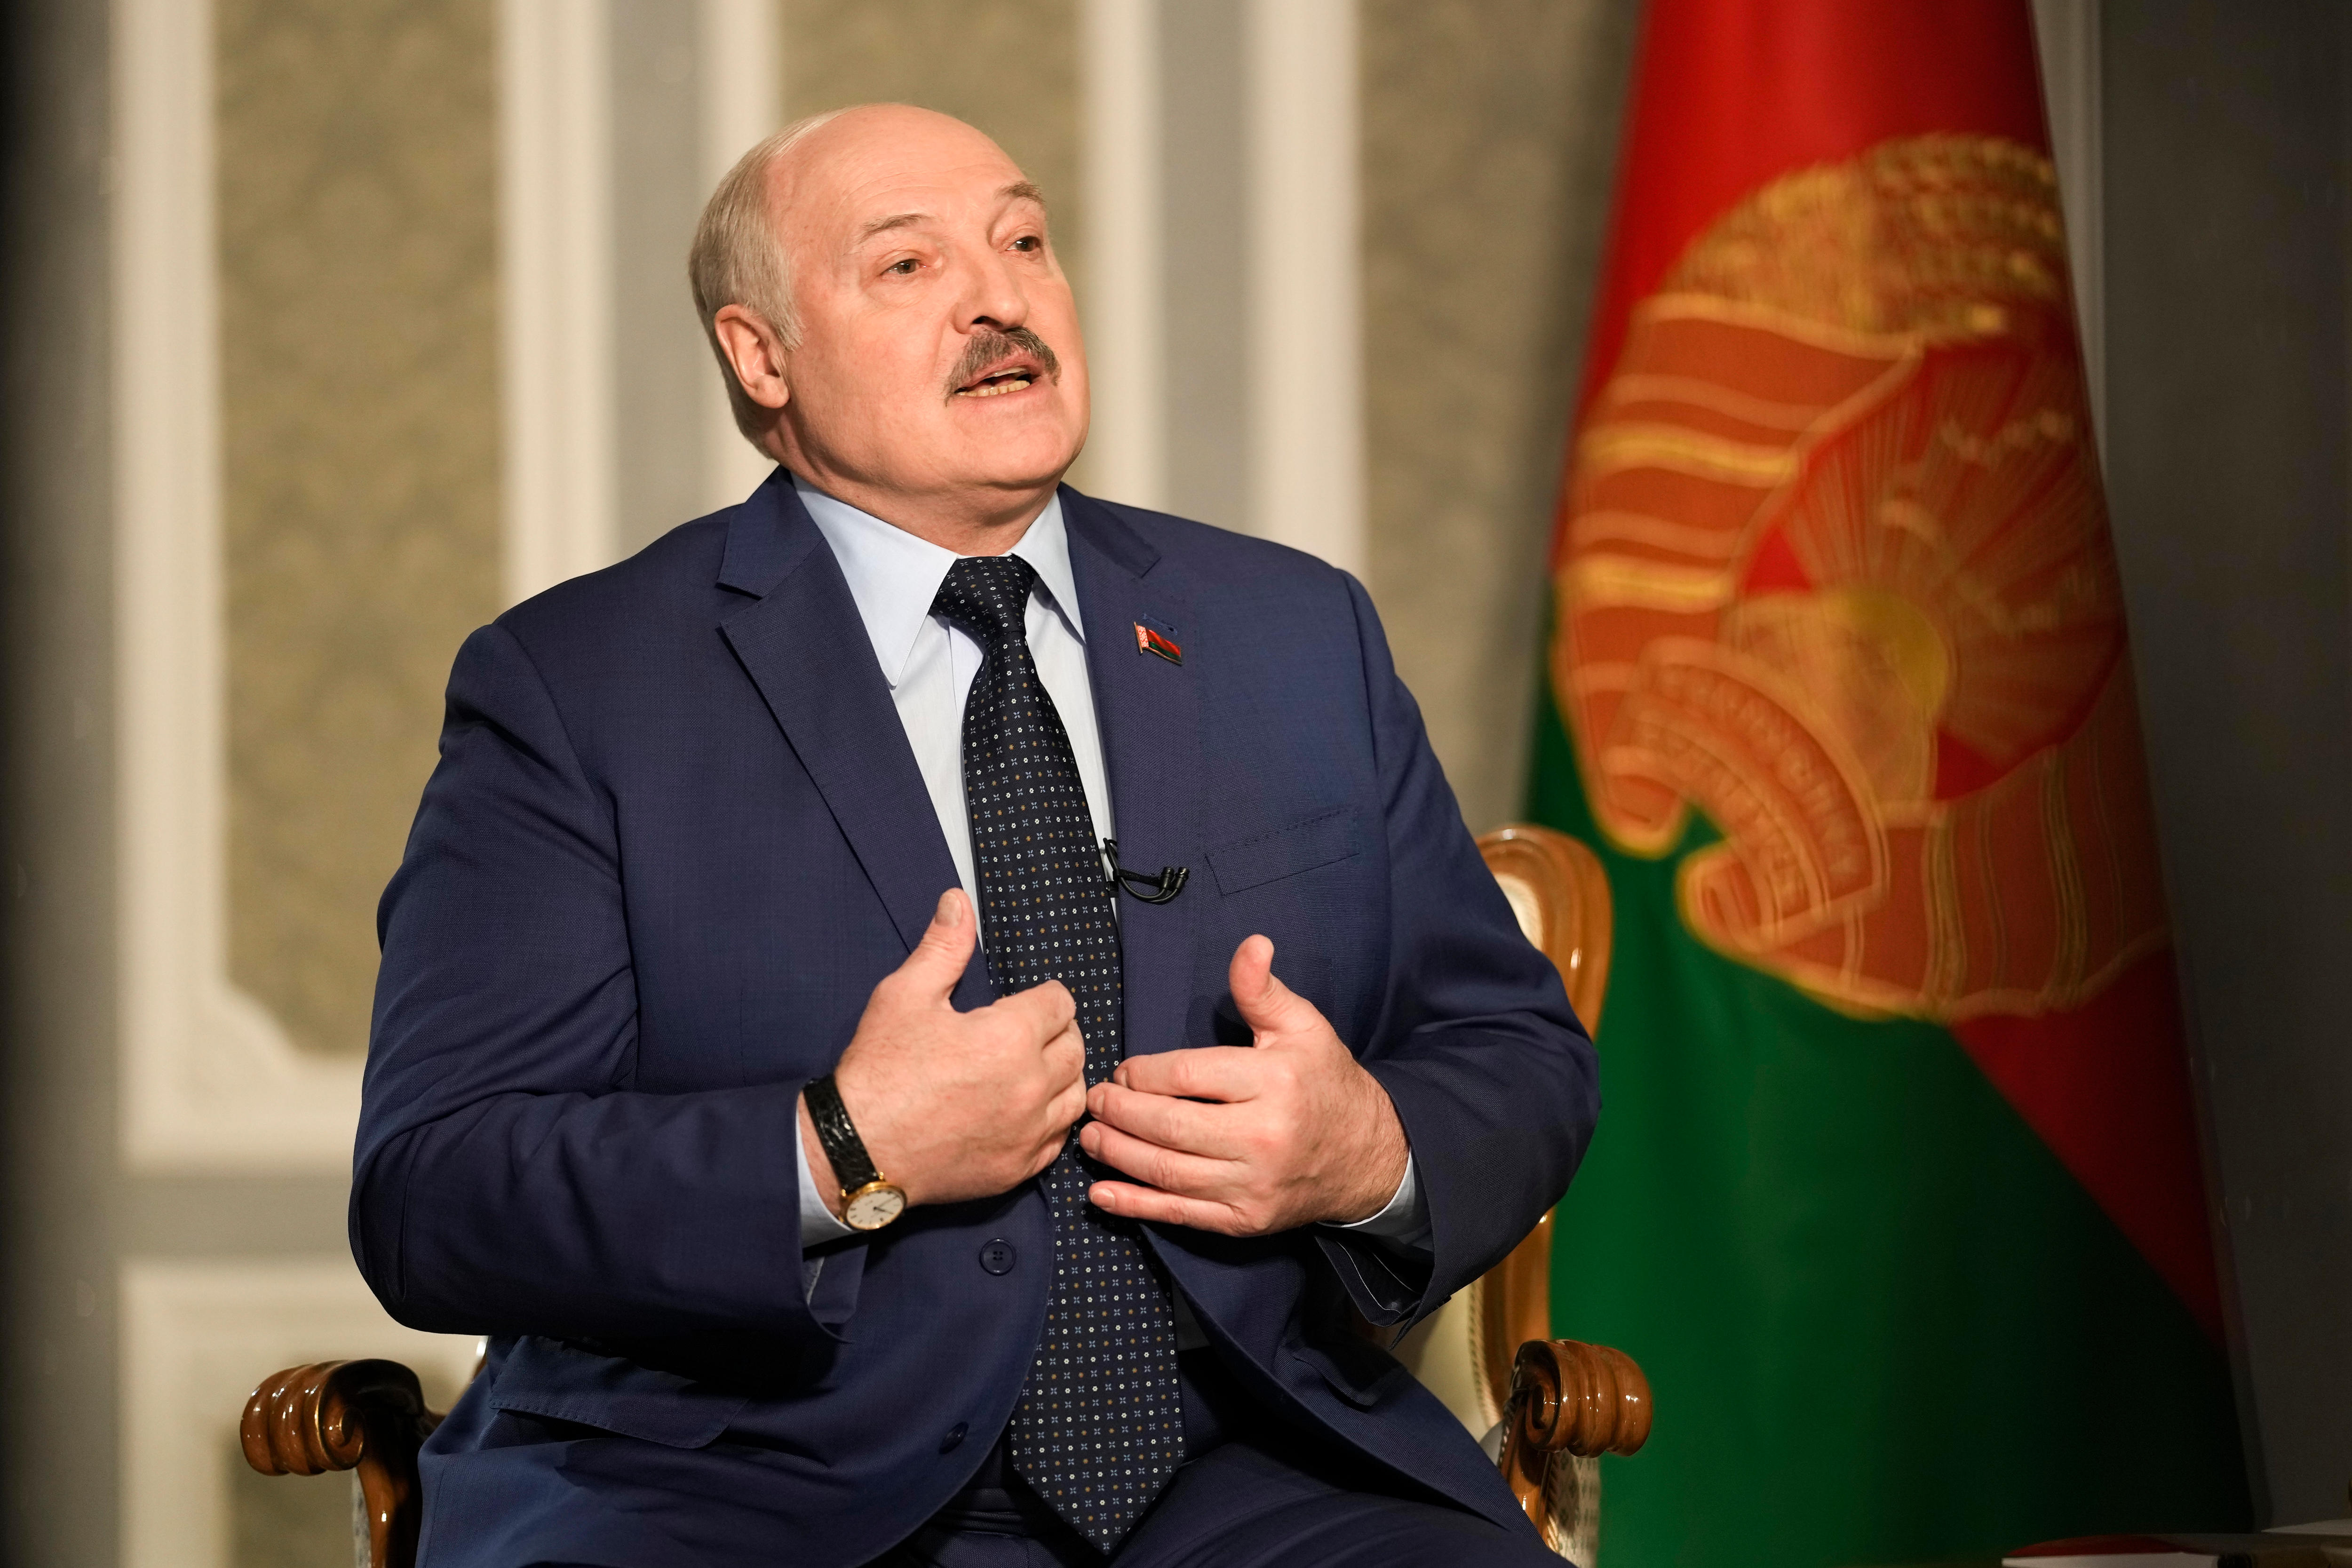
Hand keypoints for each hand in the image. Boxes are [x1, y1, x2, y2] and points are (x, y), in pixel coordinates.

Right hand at [800, 889, 1086, 1213]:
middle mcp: (1031, 1086)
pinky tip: (1023, 1111)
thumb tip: (958, 902)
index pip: (1060, 1002)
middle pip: (1075, 1046)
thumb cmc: (879, 1072)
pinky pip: (1057, 1139)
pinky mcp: (1018, 1168)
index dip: (1042, 996)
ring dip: (1060, 1076)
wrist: (856, 1150)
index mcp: (1010, 1037)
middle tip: (1027, 1032)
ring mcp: (1028, 1132)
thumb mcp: (905, 995)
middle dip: (1056, 1032)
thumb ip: (943, 947)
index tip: (1023, 1003)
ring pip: (1074, 1094)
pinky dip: (1048, 1122)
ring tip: (1030, 1069)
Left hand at [1079, 935, 1408, 1235]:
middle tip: (1094, 1101)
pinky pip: (1180, 1214)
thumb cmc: (1324, 1081)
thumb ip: (1262, 990)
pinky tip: (1103, 1193)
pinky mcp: (1246, 1219)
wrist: (1365, 1156)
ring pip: (1168, 1172)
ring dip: (1118, 1155)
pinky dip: (1136, 1205)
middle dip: (1120, 1113)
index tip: (1123, 1070)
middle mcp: (1263, 1136)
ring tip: (1090, 1137)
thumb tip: (1251, 944)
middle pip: (1170, 1125)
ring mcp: (1253, 1184)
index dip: (1144, 1073)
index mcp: (1274, 1081)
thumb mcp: (1302, 1027)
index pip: (1187, 1075)